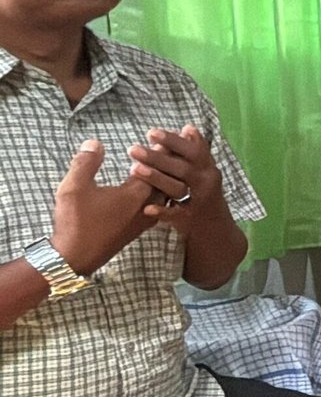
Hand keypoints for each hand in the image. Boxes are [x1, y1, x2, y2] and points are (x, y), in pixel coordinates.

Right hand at [51, 139, 158, 274]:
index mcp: (135, 195)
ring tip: (163, 167)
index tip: (164, 138)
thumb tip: (96, 143)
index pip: (156, 168)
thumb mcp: (74, 187)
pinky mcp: (139, 229)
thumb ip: (86, 163)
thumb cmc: (76, 221)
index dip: (160, 152)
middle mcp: (147, 207)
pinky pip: (159, 207)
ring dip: (166, 180)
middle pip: (167, 182)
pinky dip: (160, 194)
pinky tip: (154, 191)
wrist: (75, 258)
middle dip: (168, 164)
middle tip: (170, 150)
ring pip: (165, 196)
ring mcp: (145, 220)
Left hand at [128, 126, 226, 231]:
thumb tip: (187, 128)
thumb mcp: (205, 170)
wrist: (215, 227)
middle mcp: (205, 182)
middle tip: (133, 149)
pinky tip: (146, 208)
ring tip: (133, 169)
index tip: (151, 132)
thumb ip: (197, 150)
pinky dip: (162, 211)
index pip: (193, 150)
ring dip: (156, 179)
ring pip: (177, 188)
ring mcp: (198, 201)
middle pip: (182, 168)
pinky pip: (175, 214)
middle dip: (157, 158)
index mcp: (207, 168)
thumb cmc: (204, 192)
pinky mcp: (189, 218)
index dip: (173, 141)